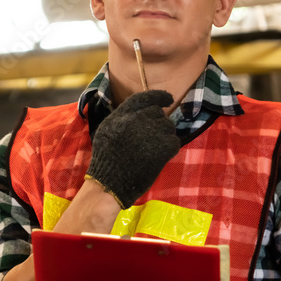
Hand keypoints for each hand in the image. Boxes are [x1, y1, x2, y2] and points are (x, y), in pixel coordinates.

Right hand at [85, 90, 179, 208]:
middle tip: (153, 139)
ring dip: (165, 137)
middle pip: (158, 113)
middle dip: (158, 124)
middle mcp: (135, 120)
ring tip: (152, 150)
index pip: (144, 97)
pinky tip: (159, 158)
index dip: (159, 96)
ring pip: (168, 126)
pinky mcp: (161, 147)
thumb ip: (123, 119)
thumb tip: (143, 112)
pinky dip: (169, 149)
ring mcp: (149, 133)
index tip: (168, 99)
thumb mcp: (107, 132)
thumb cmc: (107, 161)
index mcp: (120, 115)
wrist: (109, 184)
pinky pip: (174, 142)